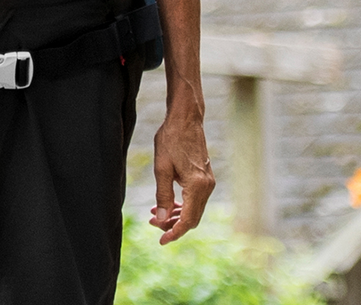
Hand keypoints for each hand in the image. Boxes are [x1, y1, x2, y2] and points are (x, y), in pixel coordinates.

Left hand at [149, 106, 214, 242]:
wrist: (185, 119)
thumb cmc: (171, 139)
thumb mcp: (161, 168)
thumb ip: (162, 196)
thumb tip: (160, 220)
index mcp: (197, 187)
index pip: (188, 220)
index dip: (174, 233)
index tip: (161, 240)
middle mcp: (207, 187)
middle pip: (192, 218)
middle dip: (173, 225)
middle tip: (152, 224)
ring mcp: (208, 182)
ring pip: (194, 209)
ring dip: (176, 215)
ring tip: (155, 214)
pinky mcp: (205, 177)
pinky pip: (195, 199)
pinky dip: (181, 205)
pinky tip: (166, 203)